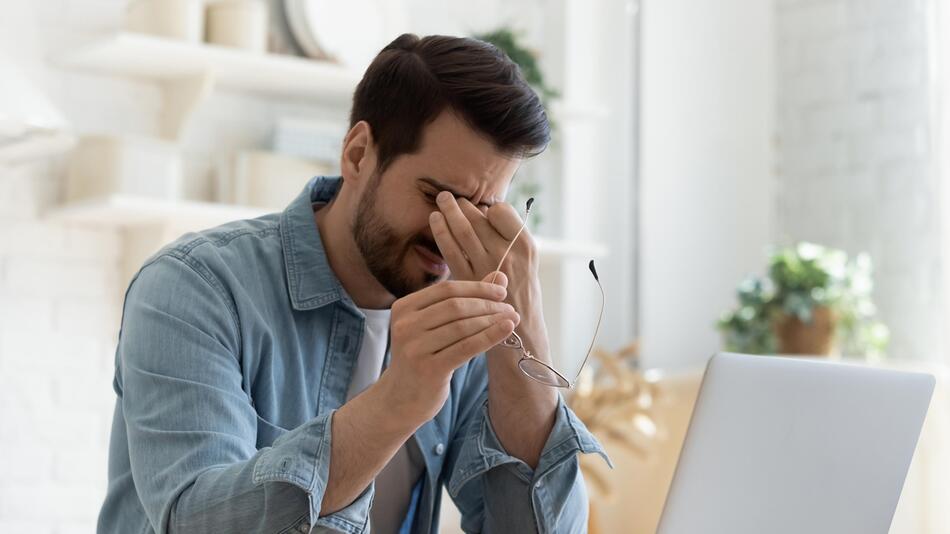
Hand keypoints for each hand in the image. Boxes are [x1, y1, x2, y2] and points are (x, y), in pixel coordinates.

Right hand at [378, 274, 519, 424]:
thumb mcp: (437, 326)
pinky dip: (490, 336)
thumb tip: (500, 277)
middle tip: (509, 307)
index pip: (446, 289)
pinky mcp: (428, 368)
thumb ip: (464, 300)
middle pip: (455, 306)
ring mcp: (414, 348)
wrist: (401, 398)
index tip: (501, 291)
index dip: (477, 288)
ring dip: (492, 320)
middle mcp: (405, 325)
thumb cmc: (424, 356)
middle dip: (487, 304)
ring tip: (512, 319)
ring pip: (463, 326)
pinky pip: (466, 347)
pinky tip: (507, 330)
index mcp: (403, 307)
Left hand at [429, 192, 540, 323]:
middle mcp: (507, 255)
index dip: (489, 207)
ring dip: (449, 212)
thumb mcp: (527, 261)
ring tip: (441, 200)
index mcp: (525, 246)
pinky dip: (441, 232)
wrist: (519, 329)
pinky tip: (435, 221)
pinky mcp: (468, 281)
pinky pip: (451, 251)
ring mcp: (487, 268)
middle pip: (479, 220)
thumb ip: (510, 238)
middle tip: (449, 196)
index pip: (502, 212)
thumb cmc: (522, 292)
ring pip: (463, 231)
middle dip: (462, 205)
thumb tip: (486, 210)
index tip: (482, 207)